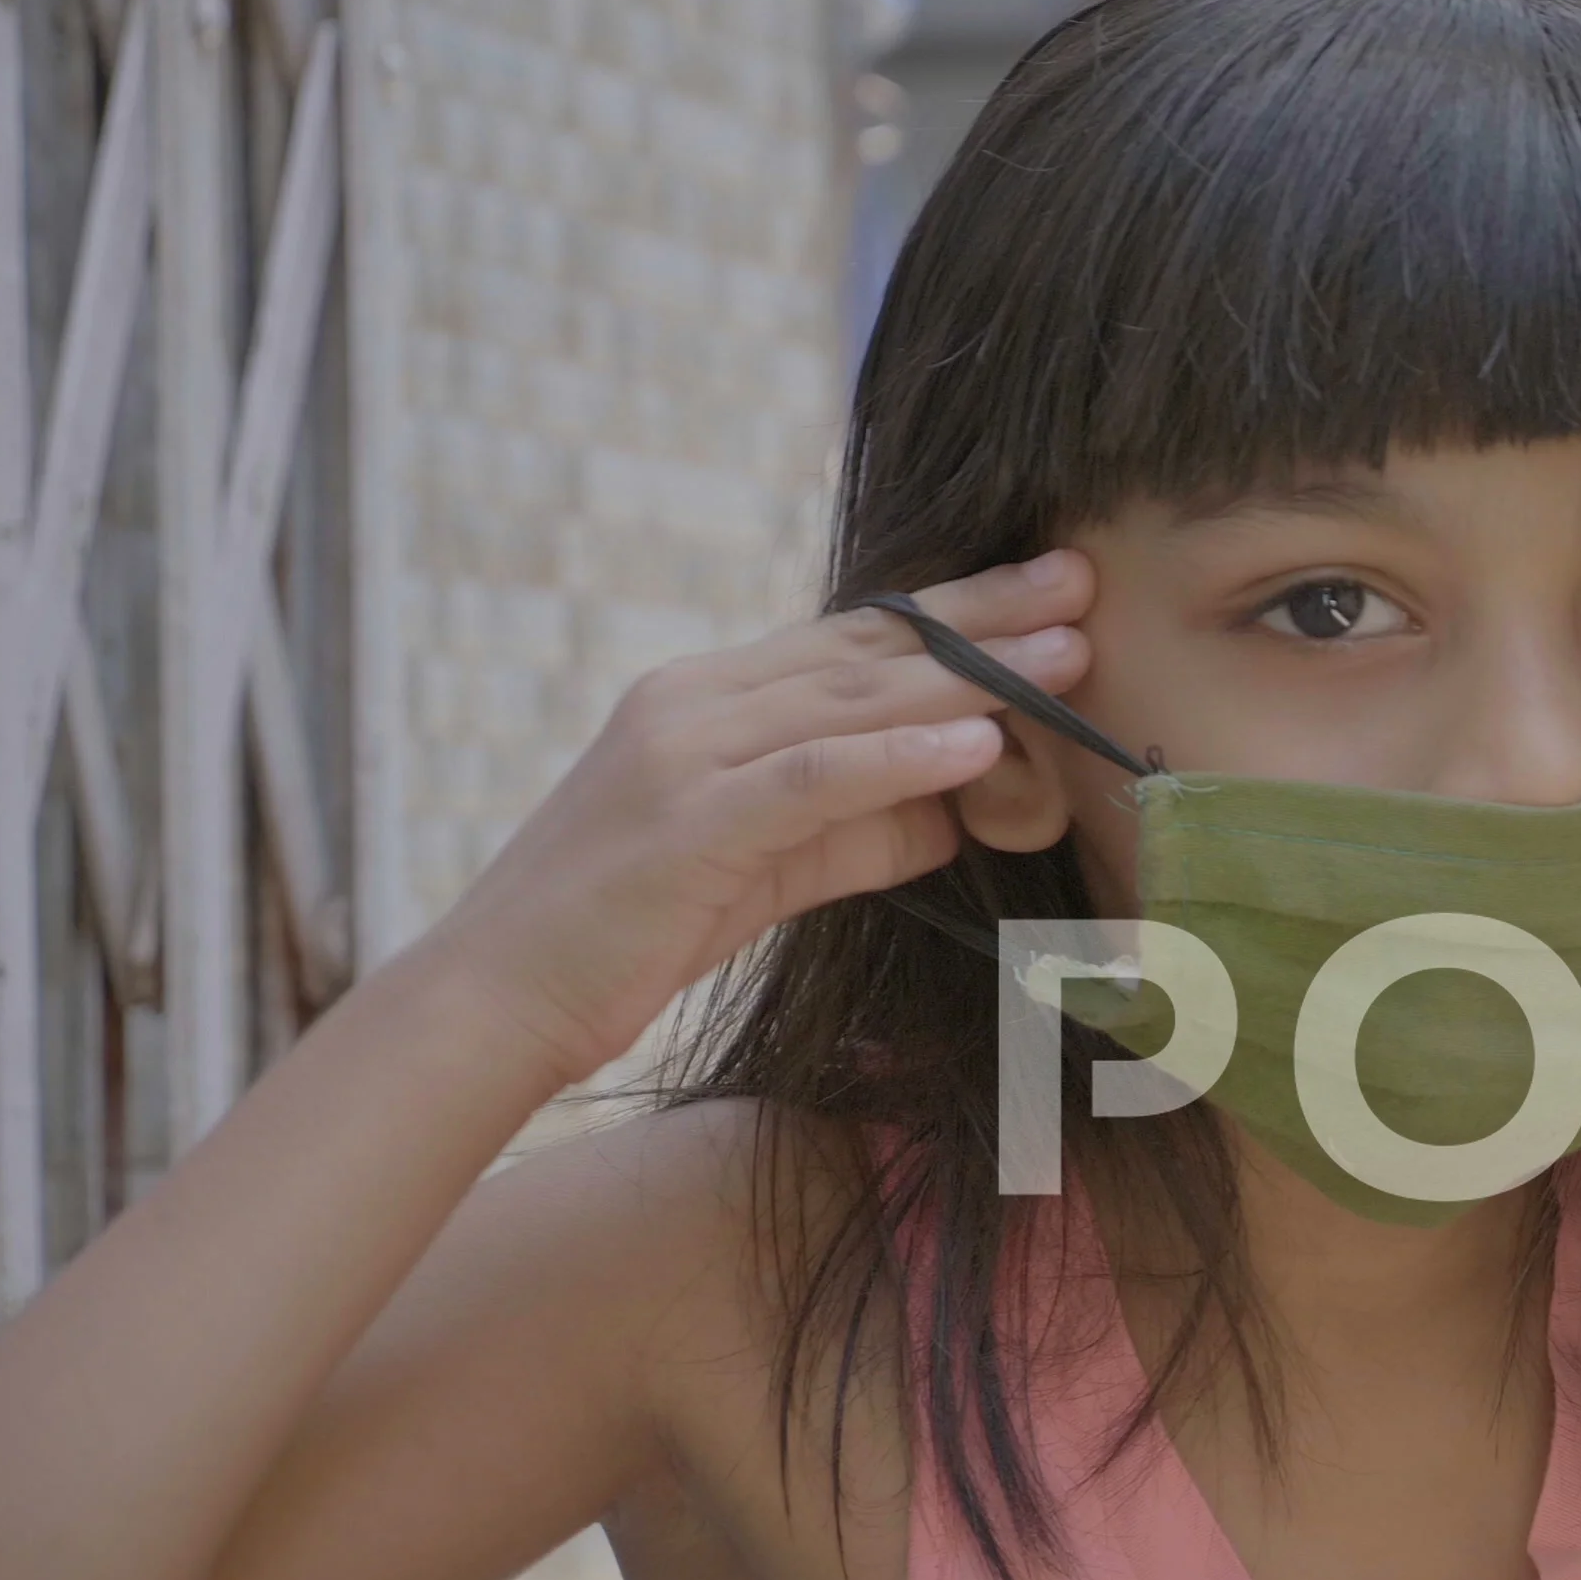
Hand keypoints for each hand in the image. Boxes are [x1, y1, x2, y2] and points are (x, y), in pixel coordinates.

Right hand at [421, 551, 1097, 1086]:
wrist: (499, 996)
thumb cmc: (633, 934)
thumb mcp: (770, 869)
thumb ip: (859, 830)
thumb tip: (959, 807)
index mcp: (712, 698)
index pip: (857, 639)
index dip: (959, 612)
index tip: (1050, 592)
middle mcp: (697, 702)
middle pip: (867, 647)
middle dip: (983, 615)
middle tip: (1081, 583)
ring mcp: (686, 754)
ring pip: (850, 699)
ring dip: (967, 675)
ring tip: (1063, 656)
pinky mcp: (688, 822)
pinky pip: (812, 778)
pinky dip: (898, 759)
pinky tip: (976, 748)